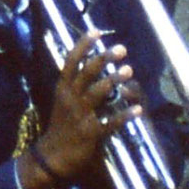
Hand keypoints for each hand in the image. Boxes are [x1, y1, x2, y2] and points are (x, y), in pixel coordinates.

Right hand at [33, 30, 140, 181]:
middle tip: (120, 49)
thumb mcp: (63, 102)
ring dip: (113, 80)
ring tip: (128, 70)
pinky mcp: (90, 134)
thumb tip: (95, 68)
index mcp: (62, 89)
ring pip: (97, 93)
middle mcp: (69, 99)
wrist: (52, 157)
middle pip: (86, 72)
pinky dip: (124, 116)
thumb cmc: (61, 126)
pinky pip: (109, 123)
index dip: (83, 45)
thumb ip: (77, 87)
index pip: (71, 62)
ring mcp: (79, 116)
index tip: (96, 31)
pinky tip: (137, 110)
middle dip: (103, 58)